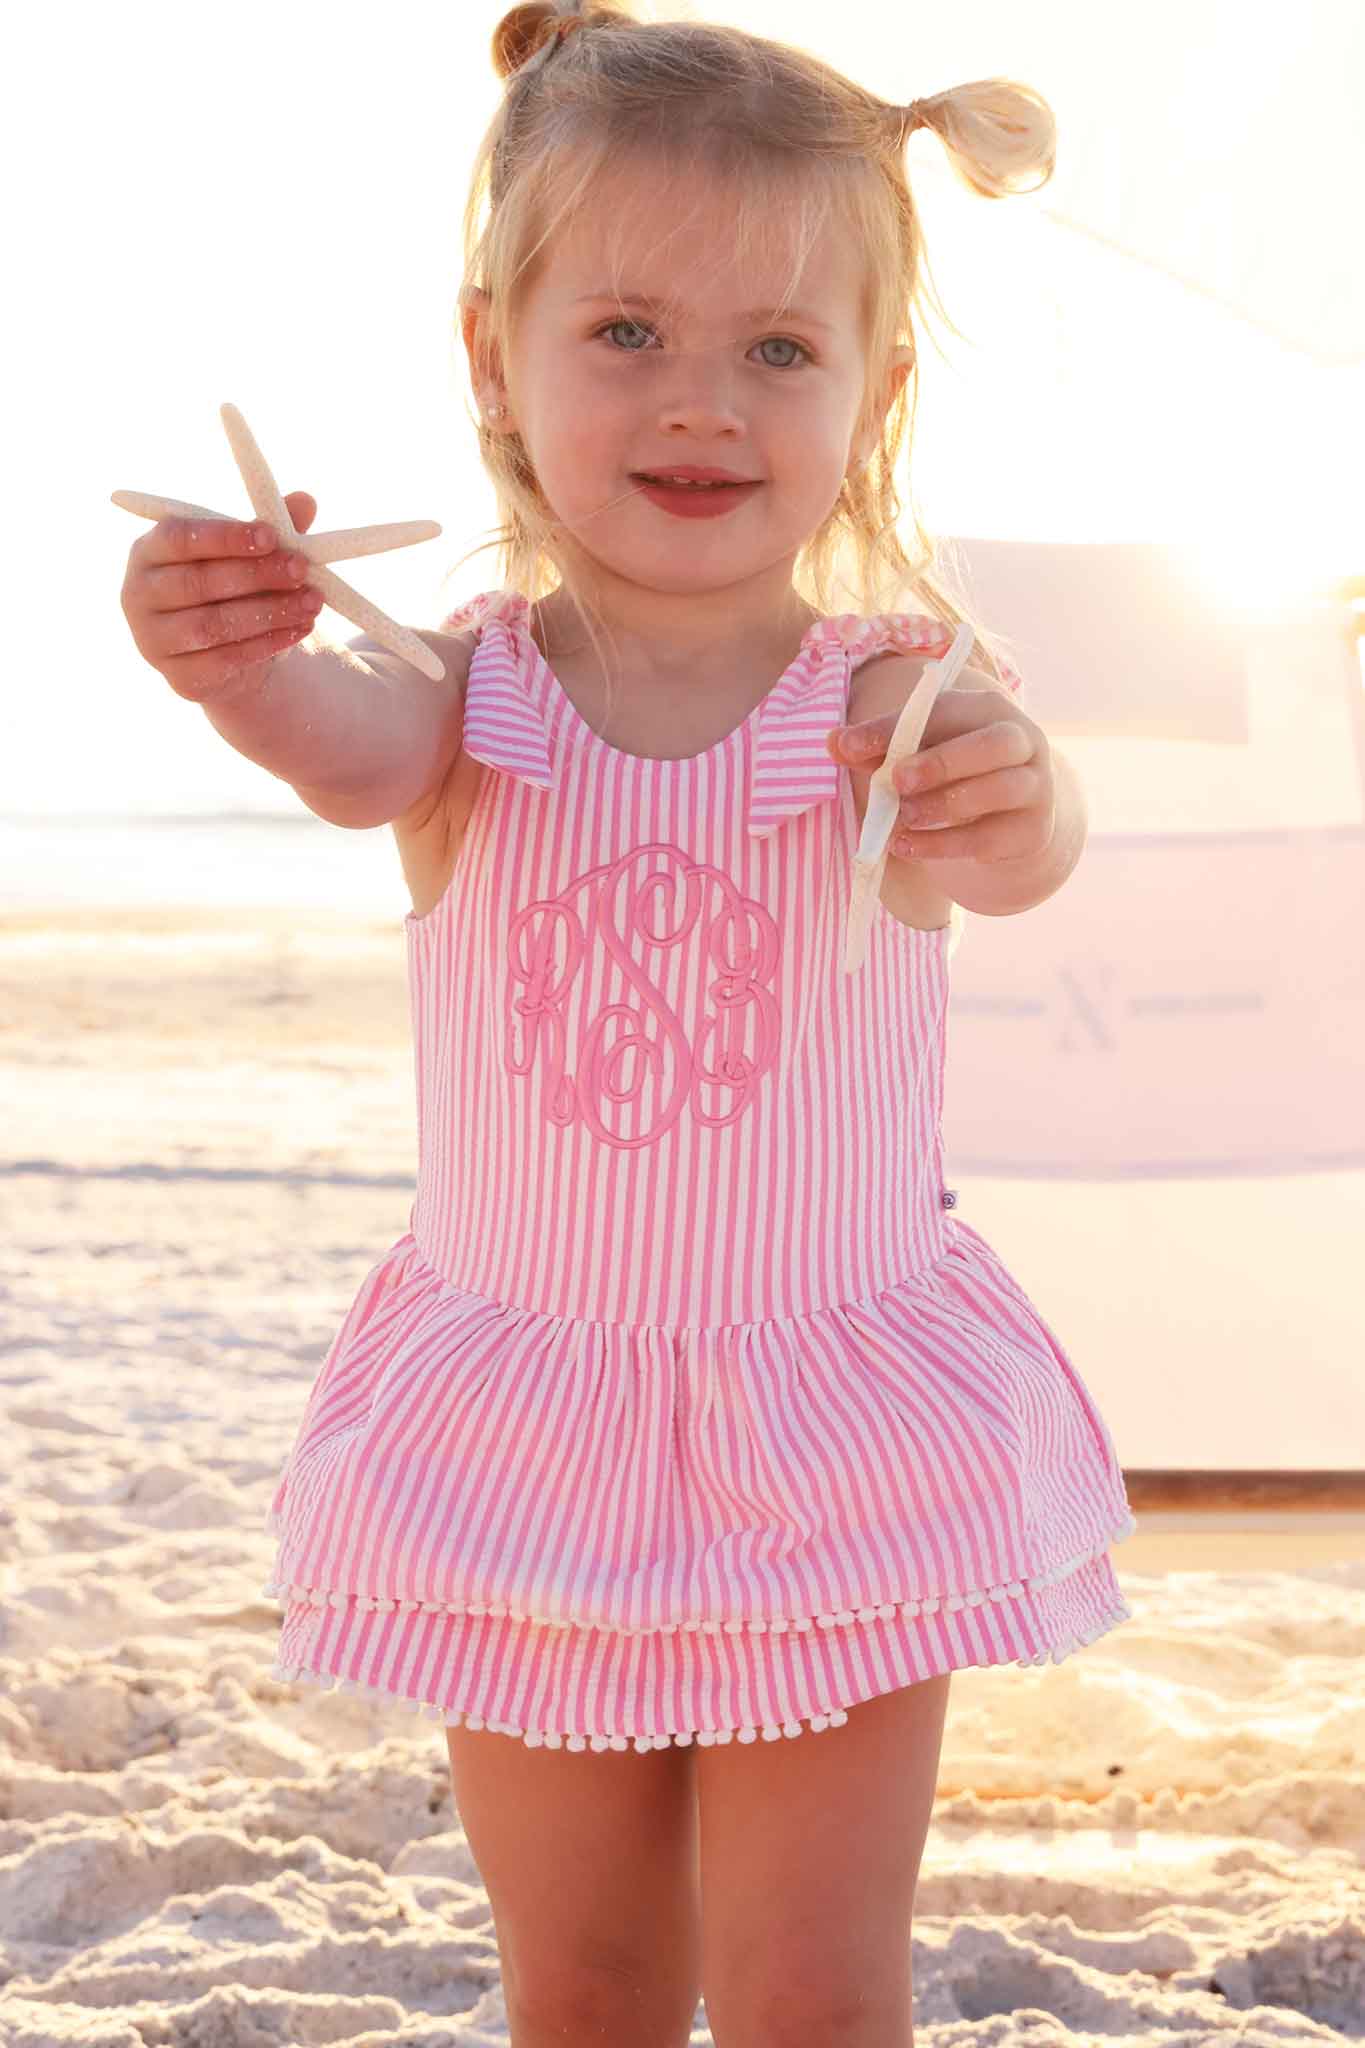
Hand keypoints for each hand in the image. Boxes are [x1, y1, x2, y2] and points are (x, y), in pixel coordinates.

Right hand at [119, 492, 321, 703]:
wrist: (228, 653)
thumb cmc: (233, 589)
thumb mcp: (249, 555)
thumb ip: (271, 527)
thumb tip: (306, 500)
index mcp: (149, 550)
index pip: (179, 538)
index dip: (225, 537)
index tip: (271, 535)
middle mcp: (140, 594)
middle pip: (198, 582)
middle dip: (256, 575)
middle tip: (301, 569)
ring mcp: (153, 640)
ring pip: (214, 624)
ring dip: (269, 612)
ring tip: (312, 601)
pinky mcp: (180, 678)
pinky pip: (227, 660)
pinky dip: (268, 643)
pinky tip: (300, 628)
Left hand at [827, 683, 1054, 863]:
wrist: (1011, 819)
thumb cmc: (956, 773)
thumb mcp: (919, 753)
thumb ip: (879, 748)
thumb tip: (833, 743)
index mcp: (988, 709)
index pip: (943, 710)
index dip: (895, 728)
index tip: (849, 747)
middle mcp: (1023, 741)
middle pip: (993, 744)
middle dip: (942, 762)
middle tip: (896, 781)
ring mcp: (1035, 787)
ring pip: (998, 790)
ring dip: (942, 805)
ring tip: (902, 818)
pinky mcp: (1030, 831)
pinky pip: (987, 837)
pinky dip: (942, 845)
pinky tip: (906, 846)